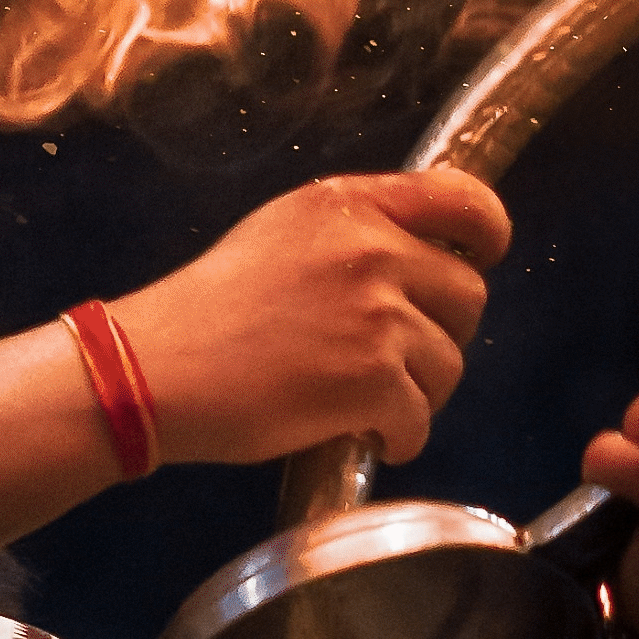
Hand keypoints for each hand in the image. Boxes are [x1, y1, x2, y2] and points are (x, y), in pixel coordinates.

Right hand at [113, 169, 510, 467]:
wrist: (153, 369)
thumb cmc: (203, 311)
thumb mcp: (279, 234)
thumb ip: (351, 233)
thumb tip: (413, 258)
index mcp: (350, 206)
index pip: (464, 201)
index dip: (485, 235)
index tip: (479, 257)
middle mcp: (373, 251)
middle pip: (467, 294)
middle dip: (440, 333)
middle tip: (394, 359)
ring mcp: (377, 318)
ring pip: (449, 365)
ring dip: (416, 393)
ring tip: (363, 403)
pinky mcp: (372, 382)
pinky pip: (419, 420)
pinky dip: (397, 438)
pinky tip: (361, 435)